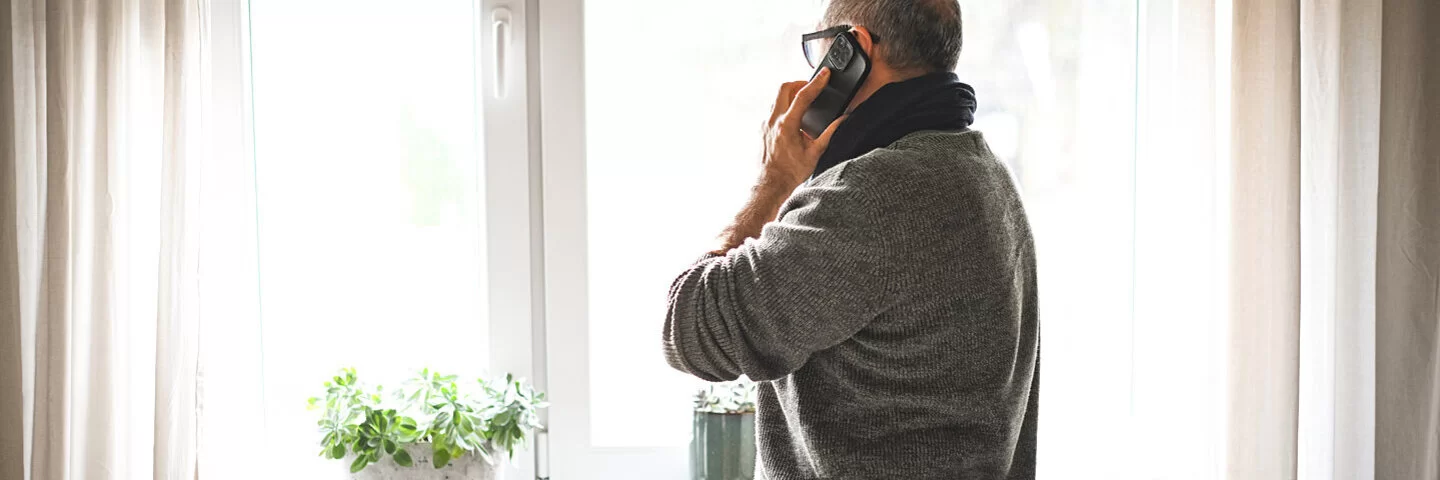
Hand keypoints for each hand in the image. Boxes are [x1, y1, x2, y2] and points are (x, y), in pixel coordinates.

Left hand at [761, 68, 845, 187]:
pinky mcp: (762, 128)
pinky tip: (794, 116)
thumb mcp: (816, 153)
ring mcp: (765, 124)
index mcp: (788, 125)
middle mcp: (773, 121)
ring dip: (791, 94)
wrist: (770, 185)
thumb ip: (830, 133)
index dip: (817, 82)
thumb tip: (843, 119)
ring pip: (777, 97)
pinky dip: (784, 105)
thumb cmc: (791, 172)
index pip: (803, 95)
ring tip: (805, 101)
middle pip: (785, 88)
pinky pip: (773, 108)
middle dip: (800, 83)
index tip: (825, 73)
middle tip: (813, 88)